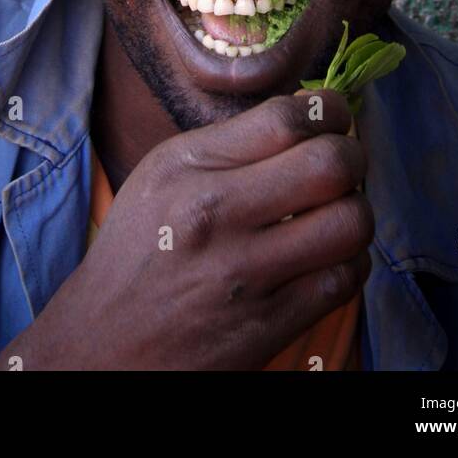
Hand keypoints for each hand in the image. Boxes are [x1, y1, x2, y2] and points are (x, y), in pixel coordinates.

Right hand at [0, 88, 371, 370]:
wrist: (101, 345)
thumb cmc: (140, 252)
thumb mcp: (163, 176)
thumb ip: (230, 145)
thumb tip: (309, 116)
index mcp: (188, 166)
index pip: (286, 117)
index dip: (329, 112)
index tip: (334, 119)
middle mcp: (215, 214)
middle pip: (331, 164)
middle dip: (353, 160)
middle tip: (345, 169)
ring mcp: (244, 273)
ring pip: (350, 223)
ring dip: (355, 216)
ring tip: (336, 216)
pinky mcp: (266, 325)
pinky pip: (344, 279)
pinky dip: (349, 264)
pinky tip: (326, 260)